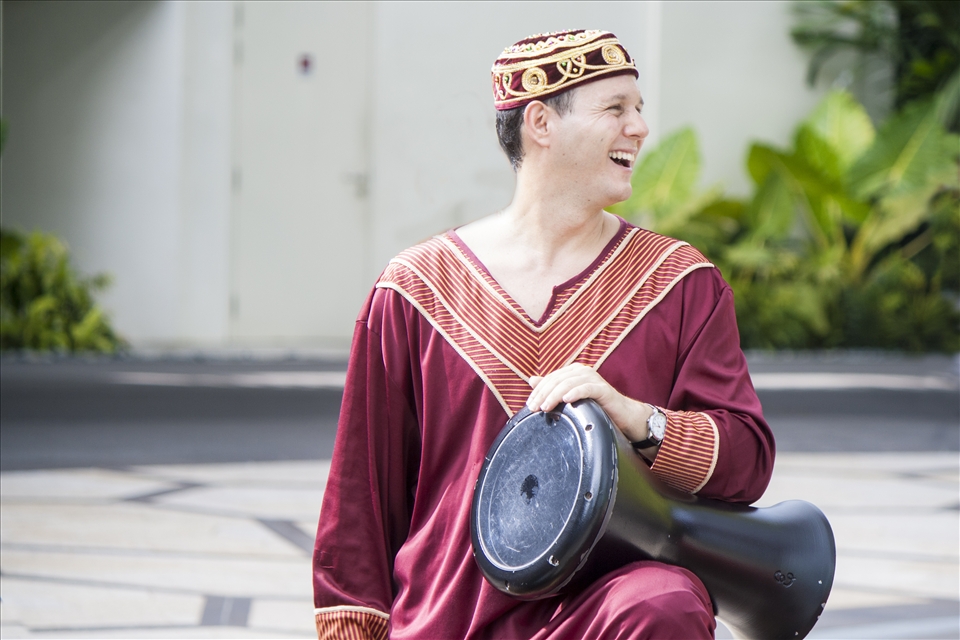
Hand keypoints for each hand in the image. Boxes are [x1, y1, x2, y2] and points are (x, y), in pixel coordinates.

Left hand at [527, 363, 652, 443]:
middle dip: (543, 394)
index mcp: (572, 371)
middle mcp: (582, 371)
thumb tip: (531, 379)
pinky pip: (587, 388)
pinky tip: (567, 399)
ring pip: (569, 383)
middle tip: (534, 408)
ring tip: (545, 407)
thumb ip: (552, 388)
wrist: (622, 415)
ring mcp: (593, 378)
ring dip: (555, 395)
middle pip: (557, 380)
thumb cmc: (595, 407)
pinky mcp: (603, 389)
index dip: (538, 391)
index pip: (550, 378)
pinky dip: (575, 392)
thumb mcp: (570, 398)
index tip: (529, 405)